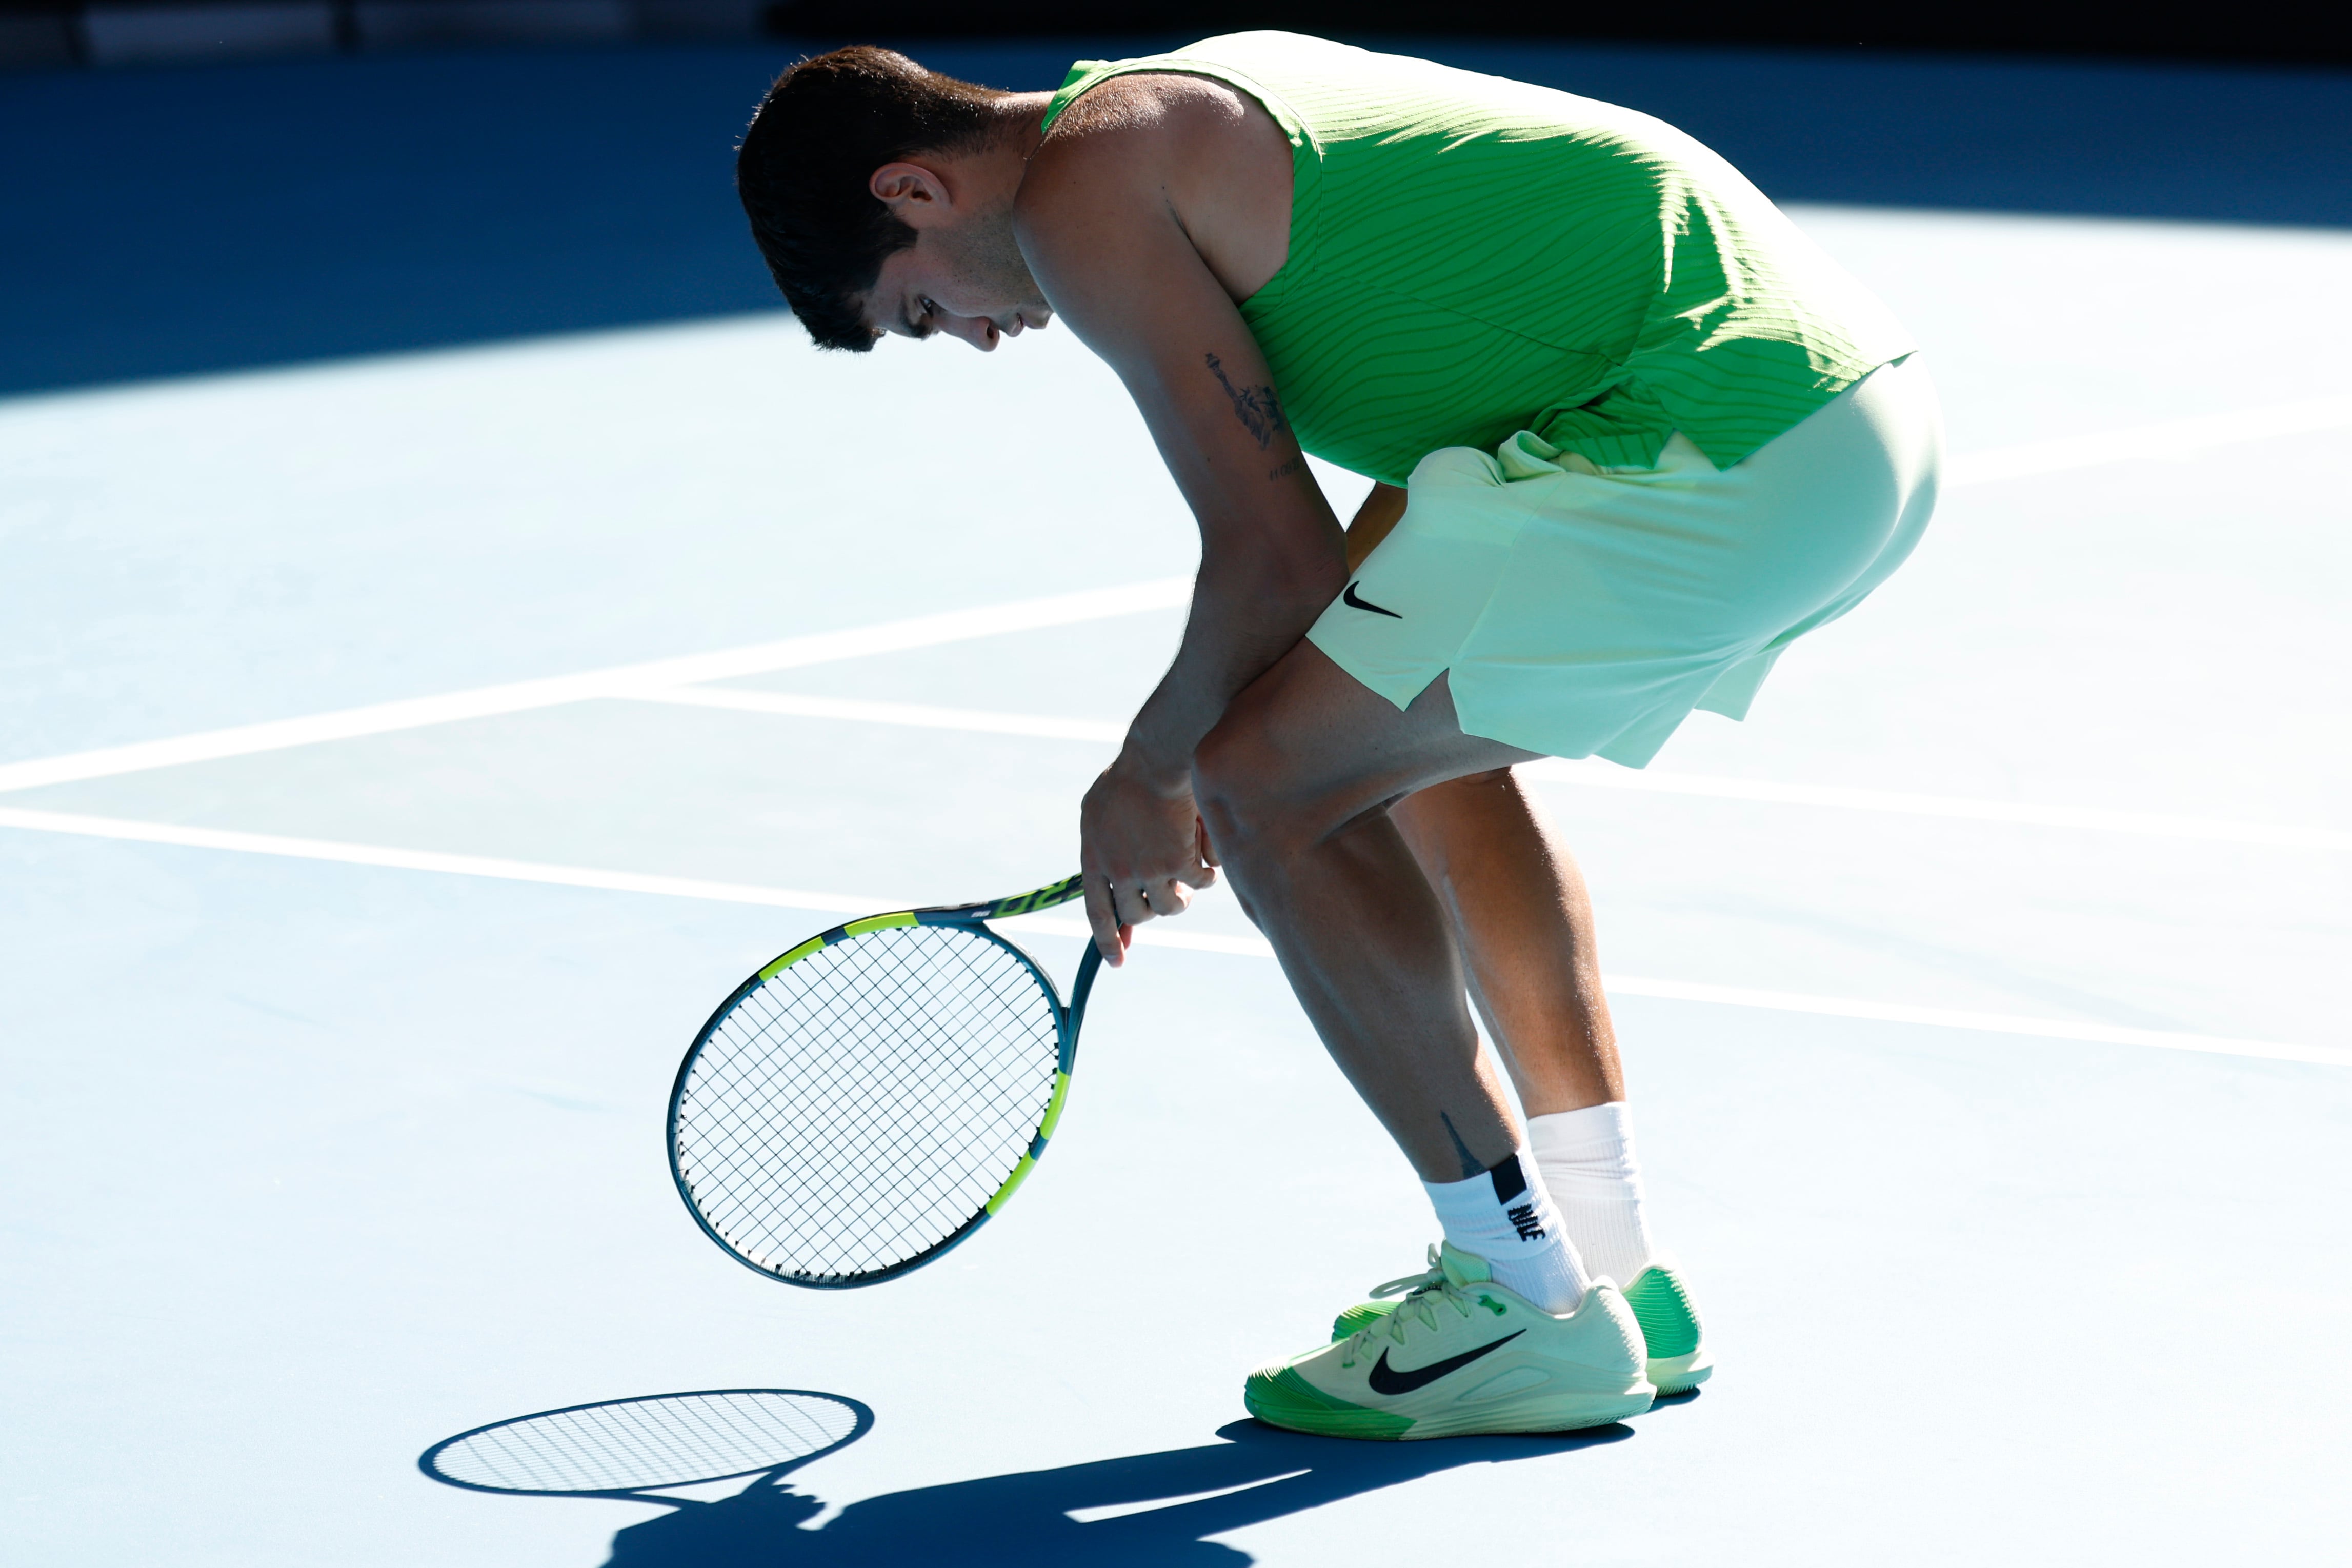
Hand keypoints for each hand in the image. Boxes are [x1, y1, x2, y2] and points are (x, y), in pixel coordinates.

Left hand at [1080, 755, 1218, 965]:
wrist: (1156, 758)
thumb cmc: (1128, 777)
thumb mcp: (1097, 813)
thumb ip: (1101, 848)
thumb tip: (1108, 885)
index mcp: (1093, 858)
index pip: (1096, 912)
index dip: (1107, 940)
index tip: (1118, 962)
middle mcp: (1117, 871)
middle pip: (1136, 915)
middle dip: (1155, 907)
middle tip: (1172, 891)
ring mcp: (1147, 870)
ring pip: (1170, 907)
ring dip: (1182, 896)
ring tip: (1190, 879)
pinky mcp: (1178, 863)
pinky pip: (1199, 883)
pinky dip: (1207, 874)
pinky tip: (1208, 856)